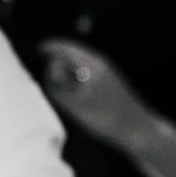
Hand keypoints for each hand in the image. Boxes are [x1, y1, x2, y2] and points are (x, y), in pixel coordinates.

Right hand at [37, 37, 159, 153]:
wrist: (137, 129)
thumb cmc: (106, 119)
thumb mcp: (75, 106)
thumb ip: (58, 88)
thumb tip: (48, 73)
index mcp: (92, 65)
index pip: (65, 47)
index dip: (49, 47)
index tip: (38, 52)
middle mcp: (100, 62)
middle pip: (71, 52)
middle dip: (58, 63)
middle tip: (53, 83)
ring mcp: (106, 69)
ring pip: (78, 61)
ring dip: (67, 70)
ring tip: (63, 90)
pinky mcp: (109, 78)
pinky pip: (86, 69)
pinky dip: (76, 75)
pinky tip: (74, 91)